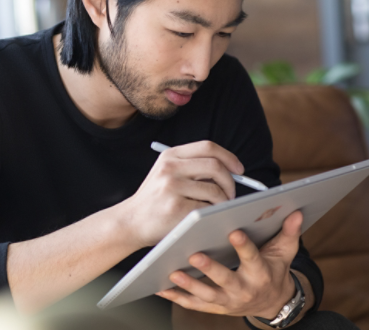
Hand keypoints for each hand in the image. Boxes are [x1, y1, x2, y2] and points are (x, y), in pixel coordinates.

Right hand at [122, 141, 243, 247]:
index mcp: (169, 156)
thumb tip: (231, 170)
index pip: (208, 147)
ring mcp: (172, 187)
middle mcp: (169, 167)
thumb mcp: (166, 174)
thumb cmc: (155, 200)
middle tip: (231, 194)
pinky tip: (206, 217)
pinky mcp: (176, 207)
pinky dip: (213, 213)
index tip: (239, 169)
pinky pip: (208, 208)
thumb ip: (192, 167)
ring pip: (215, 190)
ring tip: (218, 208)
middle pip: (215, 165)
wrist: (130, 221)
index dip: (229, 157)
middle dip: (230, 181)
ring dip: (224, 201)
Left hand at [156, 210, 303, 318]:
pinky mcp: (214, 308)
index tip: (233, 231)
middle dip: (210, 269)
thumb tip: (296, 211)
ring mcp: (228, 301)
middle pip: (225, 279)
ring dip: (189, 285)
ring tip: (172, 271)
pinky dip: (176, 297)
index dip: (243, 246)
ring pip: (206, 294)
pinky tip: (161, 288)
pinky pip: (193, 305)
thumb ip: (288, 232)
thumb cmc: (273, 269)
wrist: (272, 302)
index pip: (252, 258)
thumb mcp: (284, 252)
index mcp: (260, 273)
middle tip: (194, 255)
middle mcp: (244, 289)